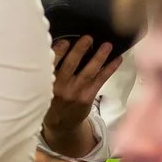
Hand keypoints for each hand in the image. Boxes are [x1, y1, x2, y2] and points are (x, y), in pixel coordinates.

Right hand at [43, 38, 123, 157]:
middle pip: (71, 65)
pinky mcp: (87, 97)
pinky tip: (117, 59)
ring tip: (107, 45)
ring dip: (99, 57)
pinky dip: (109, 69)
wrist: (61, 124)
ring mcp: (75, 92)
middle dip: (80, 50)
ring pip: (88, 72)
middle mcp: (60, 87)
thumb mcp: (44, 87)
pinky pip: (100, 80)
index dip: (59, 51)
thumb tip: (62, 44)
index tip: (65, 40)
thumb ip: (50, 70)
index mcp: (47, 82)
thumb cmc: (53, 98)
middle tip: (88, 38)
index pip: (51, 64)